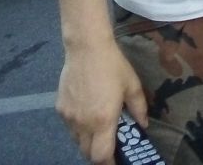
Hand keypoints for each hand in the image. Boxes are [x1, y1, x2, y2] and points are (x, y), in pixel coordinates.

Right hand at [55, 40, 147, 163]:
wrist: (86, 48)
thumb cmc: (113, 66)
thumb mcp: (132, 86)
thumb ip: (139, 109)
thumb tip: (143, 125)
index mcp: (102, 120)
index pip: (100, 155)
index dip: (108, 163)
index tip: (117, 161)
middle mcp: (83, 123)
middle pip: (86, 153)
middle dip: (98, 154)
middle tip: (110, 145)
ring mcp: (68, 117)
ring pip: (76, 141)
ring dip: (88, 141)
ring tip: (99, 128)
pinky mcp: (59, 109)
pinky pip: (69, 127)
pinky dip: (79, 128)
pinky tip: (88, 113)